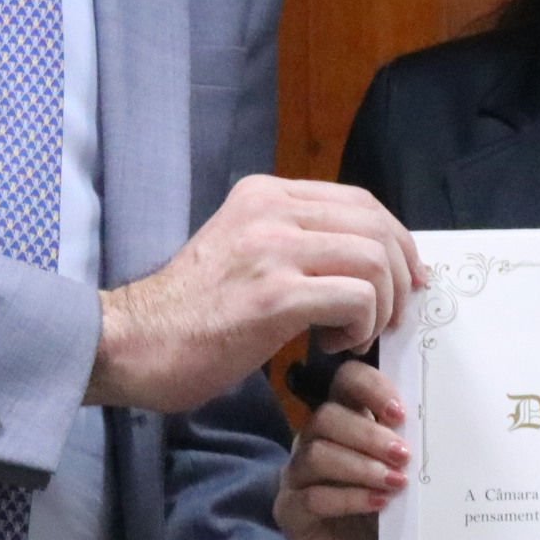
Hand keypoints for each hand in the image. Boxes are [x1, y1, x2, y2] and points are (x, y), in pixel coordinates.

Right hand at [88, 177, 421, 412]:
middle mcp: (270, 210)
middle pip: (375, 226)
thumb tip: (365, 257)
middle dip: (399, 275)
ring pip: (373, 259)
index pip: (359, 201)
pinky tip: (333, 345)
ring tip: (355, 335)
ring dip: (381, 306)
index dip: (397, 240)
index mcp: (264, 194)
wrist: (131, 344)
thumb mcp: (244, 251)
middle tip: (391, 316)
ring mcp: (271, 250)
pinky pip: (356, 297)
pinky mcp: (273, 297)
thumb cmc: (189, 313)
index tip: (408, 277)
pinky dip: (361, 325)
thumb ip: (295, 242)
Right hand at [276, 360, 406, 539]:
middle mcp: (315, 440)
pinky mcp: (289, 510)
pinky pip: (312, 496)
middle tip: (404, 455)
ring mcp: (297, 475)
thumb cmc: (392, 513)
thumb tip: (439, 424)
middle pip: (326, 417)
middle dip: (369, 434)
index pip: (346, 380)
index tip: (401, 414)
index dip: (371, 388)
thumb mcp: (408, 475)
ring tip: (395, 483)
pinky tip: (379, 504)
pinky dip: (349, 498)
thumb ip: (411, 447)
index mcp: (346, 419)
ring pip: (316, 454)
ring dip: (360, 467)